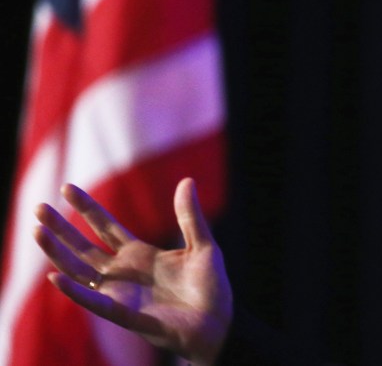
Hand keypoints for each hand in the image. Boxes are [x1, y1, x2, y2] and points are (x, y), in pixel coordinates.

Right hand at [33, 178, 231, 365]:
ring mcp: (122, 295)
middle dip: (61, 229)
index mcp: (140, 255)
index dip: (87, 209)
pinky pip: (95, 303)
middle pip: (83, 248)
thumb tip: (187, 181)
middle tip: (38, 208)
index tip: (68, 188)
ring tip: (38, 232)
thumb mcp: (203, 245)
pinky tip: (56, 277)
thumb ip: (190, 216)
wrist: (220, 324)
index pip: (106, 227)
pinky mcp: (126, 316)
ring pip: (80, 273)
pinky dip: (75, 292)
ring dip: (57, 254)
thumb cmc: (211, 288)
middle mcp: (124, 274)